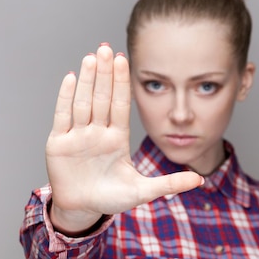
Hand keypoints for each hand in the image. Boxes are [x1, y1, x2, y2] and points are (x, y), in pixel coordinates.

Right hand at [46, 43, 201, 234]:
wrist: (83, 210)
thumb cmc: (111, 199)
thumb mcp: (142, 191)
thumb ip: (169, 183)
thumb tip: (200, 178)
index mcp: (117, 138)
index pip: (120, 104)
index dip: (122, 83)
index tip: (124, 59)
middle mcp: (98, 131)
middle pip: (102, 97)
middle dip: (105, 73)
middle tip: (106, 47)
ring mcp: (78, 135)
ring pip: (83, 102)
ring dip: (88, 80)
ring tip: (92, 57)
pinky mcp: (58, 143)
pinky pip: (63, 116)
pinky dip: (66, 97)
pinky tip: (71, 77)